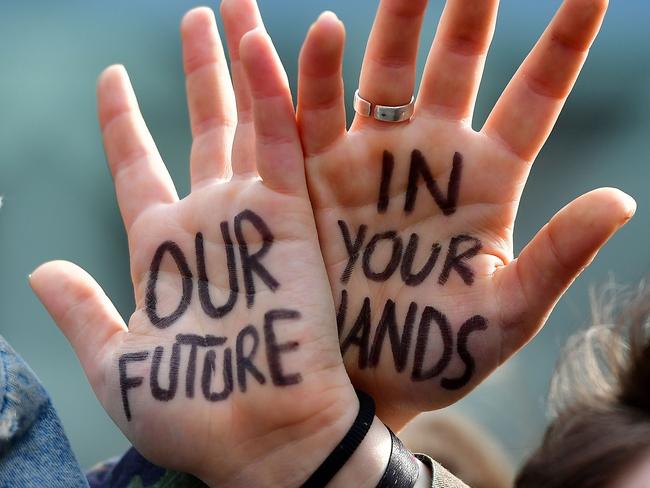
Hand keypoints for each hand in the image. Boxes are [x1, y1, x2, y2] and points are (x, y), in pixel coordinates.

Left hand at [29, 8, 367, 486]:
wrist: (263, 439)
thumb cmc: (193, 414)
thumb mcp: (118, 365)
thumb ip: (81, 311)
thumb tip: (40, 267)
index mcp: (163, 251)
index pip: (140, 167)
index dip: (126, 123)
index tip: (111, 79)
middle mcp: (208, 222)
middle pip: (200, 129)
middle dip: (195, 74)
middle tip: (193, 19)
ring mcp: (251, 215)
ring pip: (242, 123)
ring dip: (233, 67)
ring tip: (223, 13)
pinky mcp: (291, 218)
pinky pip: (281, 144)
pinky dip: (271, 96)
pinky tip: (256, 45)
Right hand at [295, 0, 634, 427]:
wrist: (362, 383)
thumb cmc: (435, 356)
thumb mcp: (505, 315)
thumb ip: (556, 256)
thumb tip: (620, 200)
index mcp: (488, 180)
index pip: (535, 94)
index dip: (564, 39)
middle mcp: (430, 154)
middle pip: (455, 59)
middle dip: (468, 2)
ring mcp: (371, 158)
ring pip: (383, 68)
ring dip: (392, 16)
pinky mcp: (316, 176)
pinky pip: (310, 113)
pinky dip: (310, 74)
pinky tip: (318, 30)